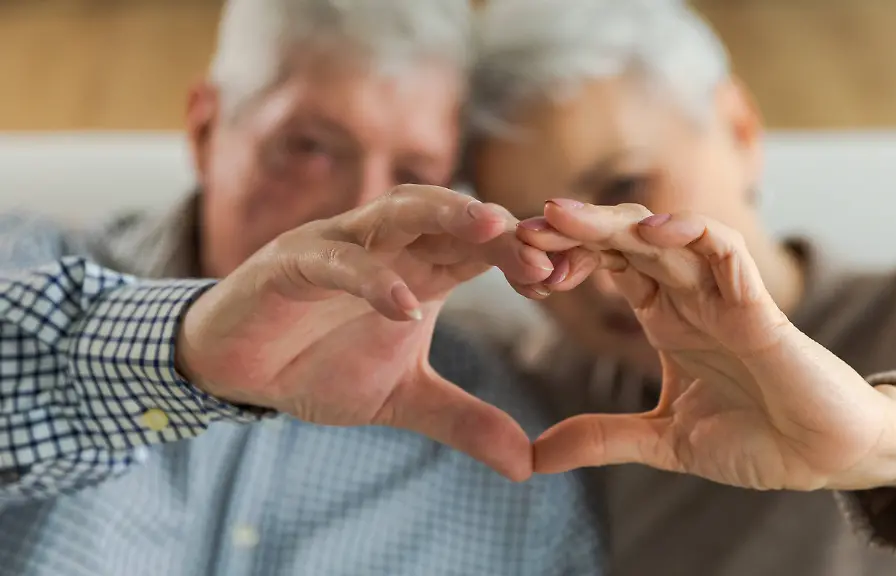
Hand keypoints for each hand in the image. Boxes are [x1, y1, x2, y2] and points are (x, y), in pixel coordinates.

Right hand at [175, 185, 553, 480]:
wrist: (238, 370)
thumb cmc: (319, 366)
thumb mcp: (403, 399)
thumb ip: (463, 420)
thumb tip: (527, 465)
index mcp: (420, 268)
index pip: (483, 248)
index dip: (523, 257)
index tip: (566, 282)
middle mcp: (387, 245)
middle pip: (452, 216)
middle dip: (499, 228)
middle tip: (545, 253)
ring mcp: (339, 245)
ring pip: (398, 209)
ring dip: (447, 214)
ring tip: (492, 231)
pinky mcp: (292, 263)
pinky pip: (336, 259)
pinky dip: (370, 277)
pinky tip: (405, 306)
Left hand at [517, 200, 895, 493]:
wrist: (824, 457)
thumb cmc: (756, 438)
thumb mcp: (664, 441)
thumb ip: (603, 439)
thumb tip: (534, 457)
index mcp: (666, 317)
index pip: (608, 266)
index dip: (564, 258)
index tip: (517, 266)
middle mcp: (690, 296)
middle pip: (626, 241)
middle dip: (574, 229)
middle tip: (521, 226)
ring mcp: (724, 296)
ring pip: (666, 236)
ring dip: (614, 222)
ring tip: (563, 217)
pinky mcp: (761, 307)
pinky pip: (727, 253)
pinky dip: (693, 235)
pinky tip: (652, 233)